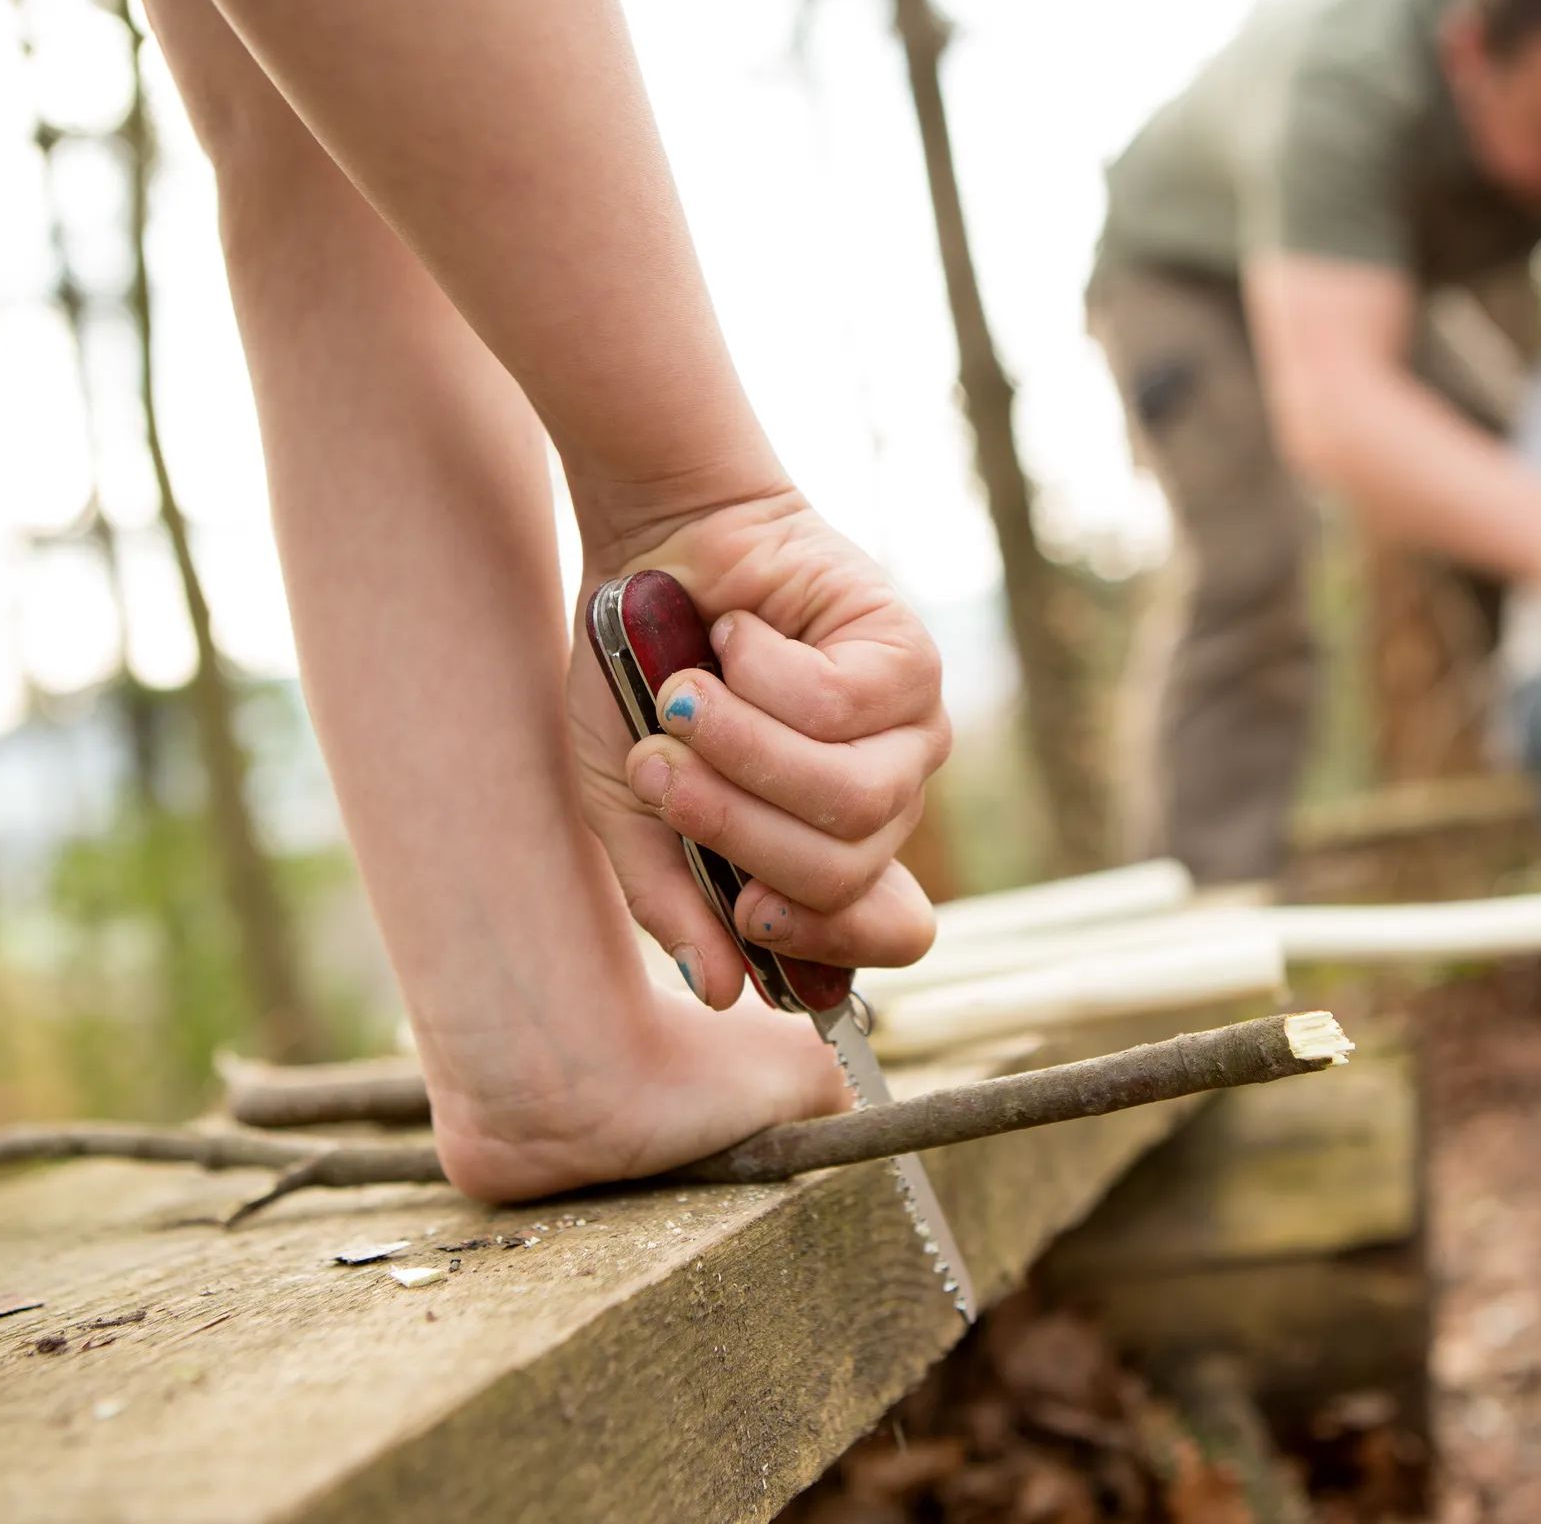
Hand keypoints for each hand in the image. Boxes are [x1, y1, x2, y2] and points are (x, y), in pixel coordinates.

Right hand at [570, 489, 949, 1010]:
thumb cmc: (642, 678)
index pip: (893, 931)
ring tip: (682, 701)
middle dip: (733, 827)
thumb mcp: (629, 802)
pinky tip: (735, 637)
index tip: (744, 909)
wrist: (653, 549)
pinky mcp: (911, 660)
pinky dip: (760, 674)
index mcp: (834, 845)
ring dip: (743, 752)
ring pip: (851, 798)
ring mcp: (911, 730)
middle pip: (845, 872)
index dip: (827, 941)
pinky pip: (841, 707)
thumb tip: (719, 991)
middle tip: (658, 768)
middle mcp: (887, 798)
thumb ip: (669, 896)